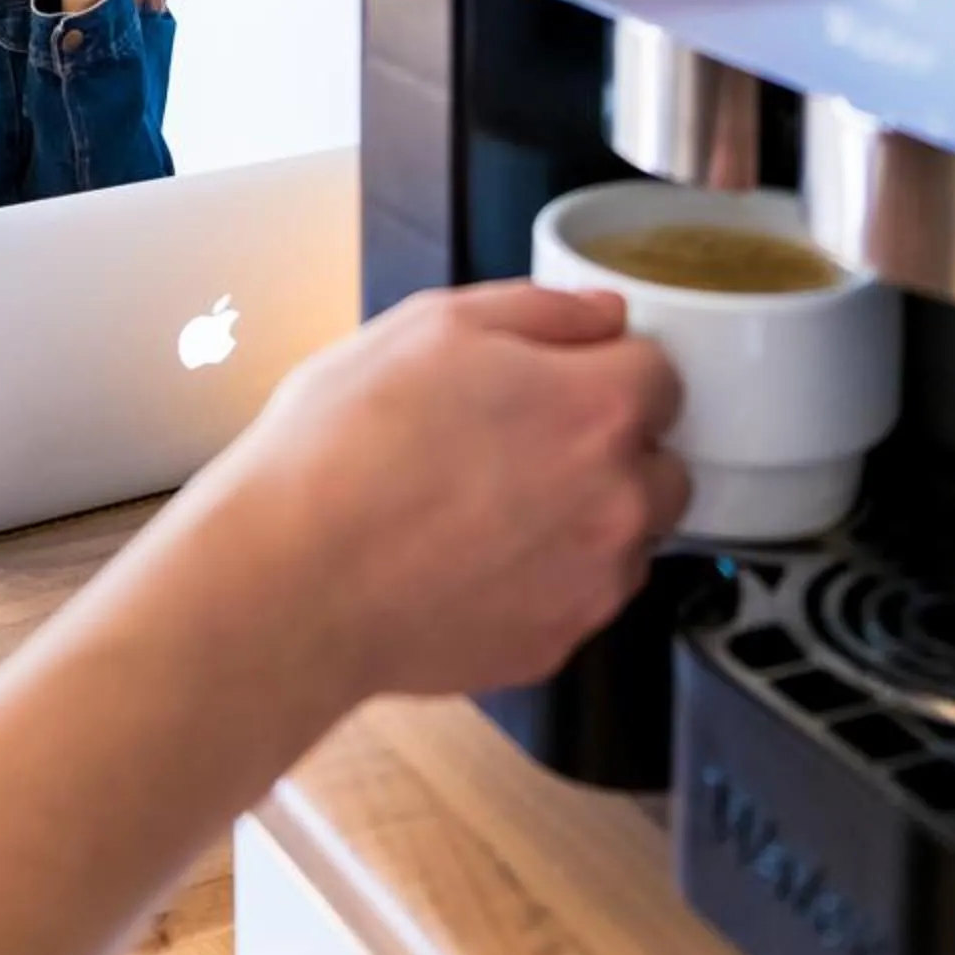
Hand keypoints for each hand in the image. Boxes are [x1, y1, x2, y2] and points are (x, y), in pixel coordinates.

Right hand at [198, 279, 687, 706]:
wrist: (292, 580)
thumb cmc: (343, 450)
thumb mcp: (428, 326)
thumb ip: (538, 309)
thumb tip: (601, 314)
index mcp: (598, 408)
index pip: (662, 375)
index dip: (606, 368)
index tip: (560, 380)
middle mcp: (620, 502)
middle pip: (661, 464)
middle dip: (611, 450)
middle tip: (519, 445)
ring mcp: (593, 583)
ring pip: (624, 538)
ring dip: (582, 519)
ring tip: (483, 507)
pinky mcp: (557, 645)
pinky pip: (575, 598)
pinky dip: (540, 580)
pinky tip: (468, 559)